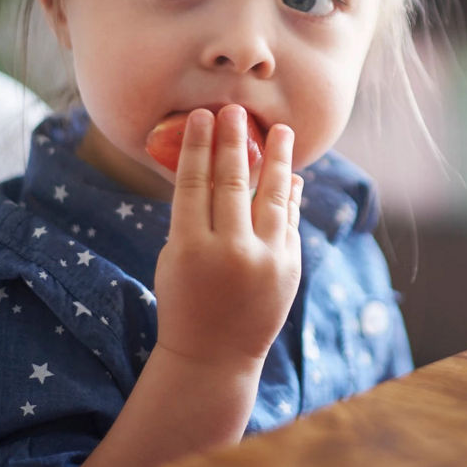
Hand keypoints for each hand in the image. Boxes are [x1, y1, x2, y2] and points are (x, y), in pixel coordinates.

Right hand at [152, 106, 302, 367]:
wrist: (213, 356)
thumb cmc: (185, 300)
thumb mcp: (175, 258)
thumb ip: (194, 217)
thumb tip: (217, 168)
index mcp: (189, 248)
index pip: (194, 183)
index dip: (199, 146)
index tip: (203, 116)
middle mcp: (229, 252)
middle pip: (232, 182)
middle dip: (234, 141)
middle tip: (236, 110)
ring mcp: (264, 260)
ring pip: (273, 197)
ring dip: (278, 159)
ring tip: (281, 130)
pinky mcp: (289, 268)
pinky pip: (290, 221)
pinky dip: (291, 196)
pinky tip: (291, 175)